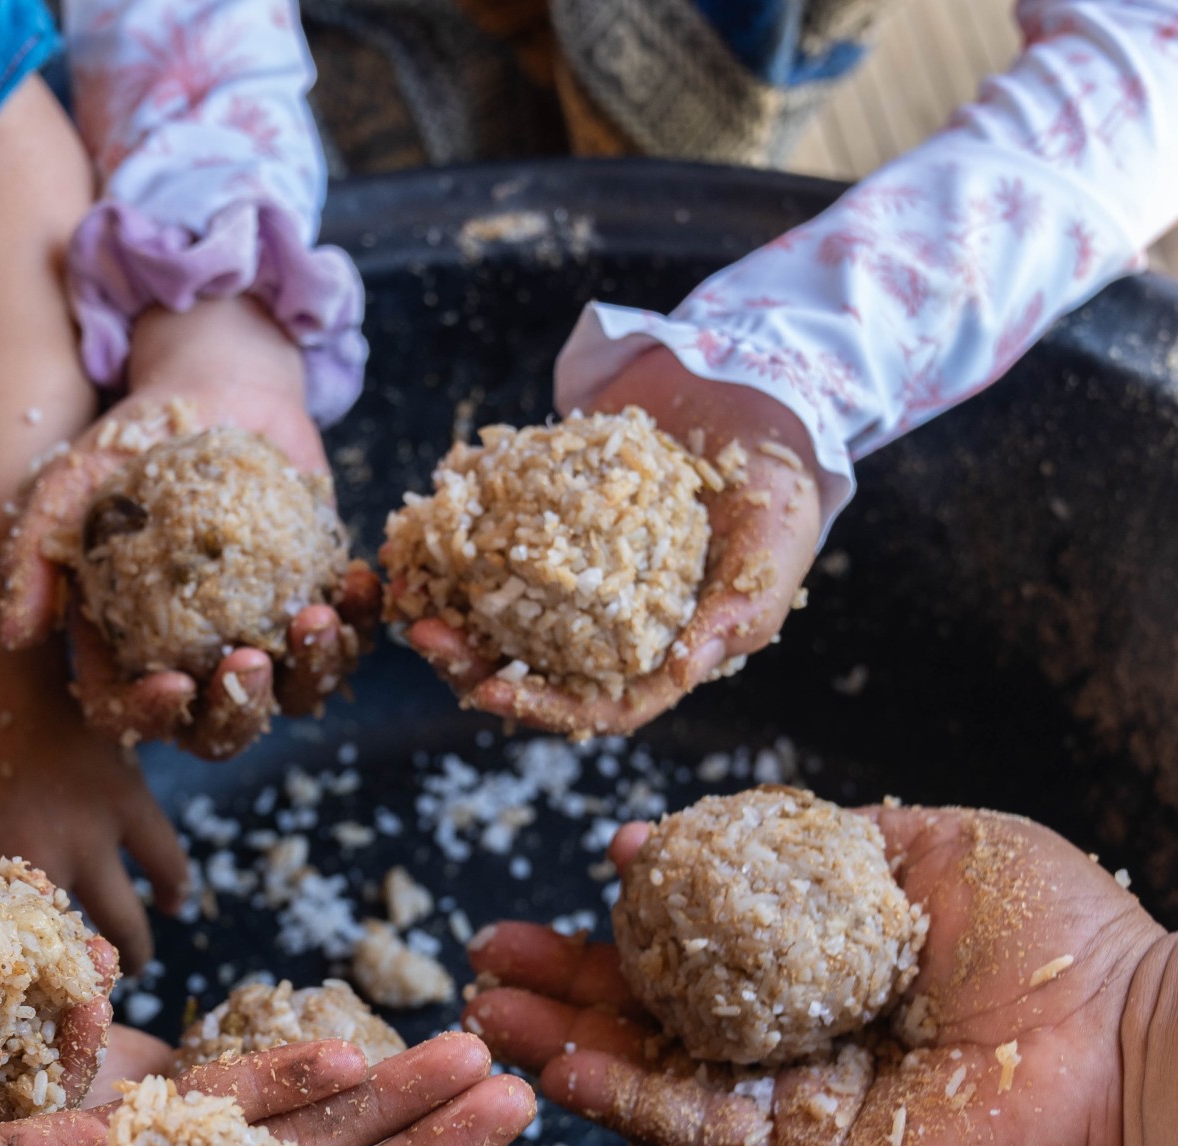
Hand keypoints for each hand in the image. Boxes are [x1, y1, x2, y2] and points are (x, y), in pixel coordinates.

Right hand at [0, 298, 379, 759]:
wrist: (213, 391)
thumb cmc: (130, 445)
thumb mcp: (68, 487)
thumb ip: (34, 557)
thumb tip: (16, 635)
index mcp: (130, 654)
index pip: (132, 716)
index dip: (152, 718)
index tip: (173, 686)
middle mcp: (199, 662)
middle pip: (220, 729)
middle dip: (240, 713)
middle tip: (251, 664)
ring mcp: (265, 636)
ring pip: (297, 694)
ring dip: (313, 671)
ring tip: (315, 620)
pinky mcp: (319, 600)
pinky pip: (350, 634)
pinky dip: (361, 620)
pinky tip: (357, 585)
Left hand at [0, 629, 186, 968]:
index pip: (8, 957)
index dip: (22, 987)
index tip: (28, 1005)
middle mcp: (41, 864)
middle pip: (71, 952)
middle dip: (80, 982)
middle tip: (86, 991)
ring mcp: (91, 833)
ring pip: (127, 919)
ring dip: (132, 946)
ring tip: (132, 959)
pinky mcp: (129, 798)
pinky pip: (164, 859)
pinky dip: (172, 884)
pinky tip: (172, 899)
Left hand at [402, 354, 821, 736]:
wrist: (760, 404)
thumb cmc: (778, 497)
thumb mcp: (769, 561)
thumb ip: (732, 621)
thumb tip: (681, 673)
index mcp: (656, 654)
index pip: (593, 706)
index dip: (538, 708)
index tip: (484, 690)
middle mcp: (606, 625)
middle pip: (528, 665)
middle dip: (467, 658)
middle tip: (420, 630)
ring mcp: (576, 572)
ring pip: (499, 609)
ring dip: (447, 602)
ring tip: (400, 582)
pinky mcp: (554, 520)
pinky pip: (497, 541)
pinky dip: (456, 539)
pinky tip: (418, 528)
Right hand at [463, 806, 1161, 1145]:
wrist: (1132, 1046)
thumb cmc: (1056, 942)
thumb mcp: (927, 849)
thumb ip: (823, 840)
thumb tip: (712, 831)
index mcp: (823, 974)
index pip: (703, 947)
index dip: (639, 916)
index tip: (592, 871)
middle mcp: (797, 1047)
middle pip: (654, 1018)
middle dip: (566, 988)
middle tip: (488, 962)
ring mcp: (794, 1113)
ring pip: (653, 1078)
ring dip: (566, 1045)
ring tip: (489, 1012)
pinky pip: (695, 1133)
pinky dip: (623, 1100)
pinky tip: (562, 1066)